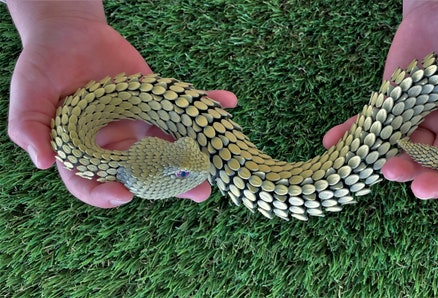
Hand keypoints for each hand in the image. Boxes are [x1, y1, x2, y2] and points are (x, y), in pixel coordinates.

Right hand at [6, 1, 236, 207]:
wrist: (70, 34)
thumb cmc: (43, 66)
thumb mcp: (29, 95)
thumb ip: (30, 127)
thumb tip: (41, 161)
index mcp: (82, 151)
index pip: (92, 182)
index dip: (106, 193)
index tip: (125, 195)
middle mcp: (114, 144)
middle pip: (142, 172)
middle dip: (169, 184)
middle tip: (196, 192)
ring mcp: (139, 125)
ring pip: (168, 146)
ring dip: (195, 155)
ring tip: (217, 164)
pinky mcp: (156, 104)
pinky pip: (182, 108)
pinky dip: (205, 105)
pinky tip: (226, 102)